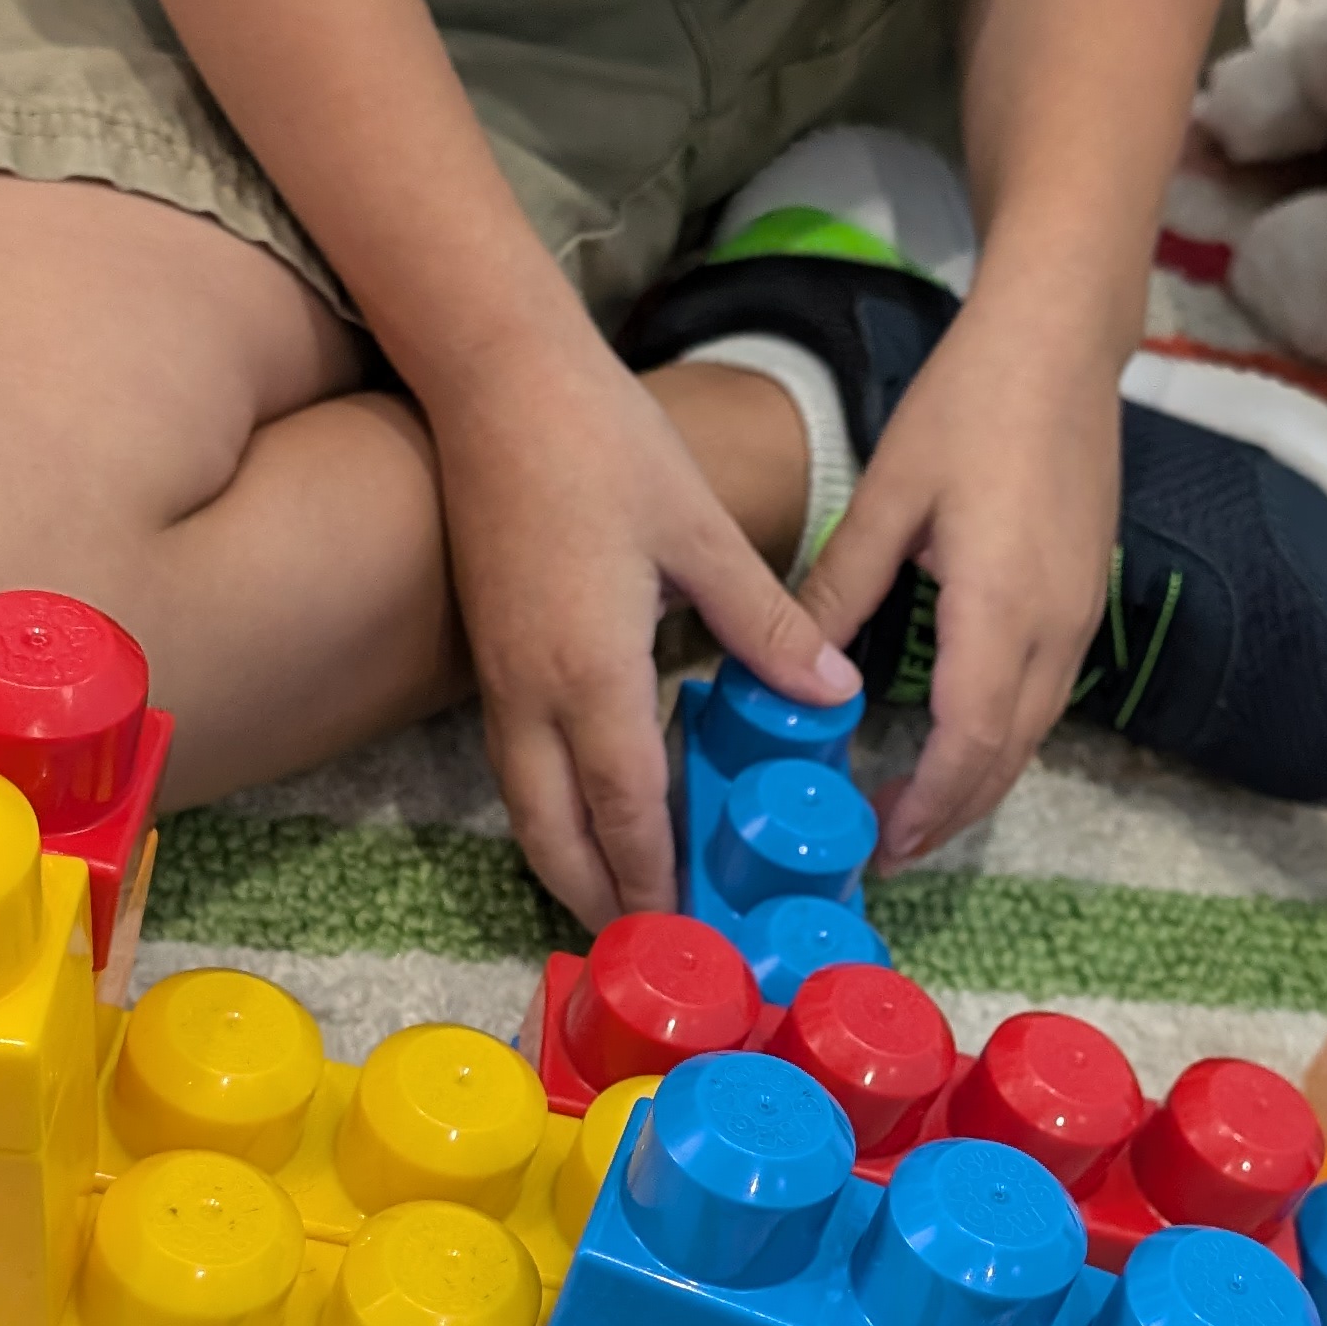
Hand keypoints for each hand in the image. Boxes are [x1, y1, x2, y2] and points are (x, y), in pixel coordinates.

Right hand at [430, 321, 857, 927]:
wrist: (493, 379)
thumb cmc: (603, 444)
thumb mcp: (700, 533)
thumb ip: (766, 626)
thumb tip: (835, 696)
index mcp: (592, 670)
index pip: (626, 809)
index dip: (657, 879)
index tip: (692, 933)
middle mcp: (532, 692)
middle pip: (554, 836)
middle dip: (600, 899)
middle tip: (655, 946)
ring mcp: (500, 675)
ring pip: (525, 806)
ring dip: (570, 861)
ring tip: (625, 898)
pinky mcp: (491, 651)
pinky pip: (517, 762)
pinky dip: (554, 808)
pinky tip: (601, 807)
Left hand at [792, 312, 1118, 871]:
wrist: (1061, 344)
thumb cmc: (970, 406)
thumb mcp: (889, 496)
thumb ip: (842, 588)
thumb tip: (792, 666)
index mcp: (1000, 608)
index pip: (969, 743)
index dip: (927, 805)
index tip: (880, 843)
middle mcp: (1054, 628)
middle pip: (1008, 757)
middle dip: (951, 813)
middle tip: (889, 846)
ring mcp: (1081, 616)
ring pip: (1034, 732)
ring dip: (980, 780)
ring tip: (918, 808)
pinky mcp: (1086, 598)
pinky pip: (1047, 695)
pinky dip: (1003, 735)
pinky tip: (960, 735)